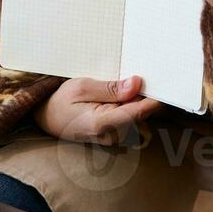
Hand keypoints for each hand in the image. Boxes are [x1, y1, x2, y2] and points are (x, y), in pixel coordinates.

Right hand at [34, 75, 160, 144]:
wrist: (46, 118)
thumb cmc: (60, 101)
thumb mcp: (82, 87)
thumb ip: (111, 88)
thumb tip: (137, 84)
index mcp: (102, 124)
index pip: (139, 112)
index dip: (155, 97)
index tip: (167, 83)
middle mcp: (111, 136)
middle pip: (142, 113)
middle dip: (147, 94)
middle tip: (148, 73)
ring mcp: (114, 138)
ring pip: (139, 115)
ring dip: (139, 99)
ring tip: (130, 81)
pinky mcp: (116, 135)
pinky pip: (132, 118)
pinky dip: (132, 104)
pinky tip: (124, 93)